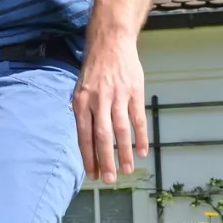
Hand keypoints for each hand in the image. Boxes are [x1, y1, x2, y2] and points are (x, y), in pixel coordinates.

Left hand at [72, 37, 147, 183]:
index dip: (88, 157)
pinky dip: (140, 137)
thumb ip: (83, 113)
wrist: (111, 43)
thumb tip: (85, 140)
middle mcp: (98, 101)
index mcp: (82, 103)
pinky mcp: (134, 92)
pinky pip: (138, 119)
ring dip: (125, 153)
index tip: (92, 175)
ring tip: (127, 170)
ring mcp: (118, 97)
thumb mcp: (80, 89)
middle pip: (103, 137)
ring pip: (122, 131)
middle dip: (106, 160)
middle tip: (110, 179)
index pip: (84, 136)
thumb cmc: (94, 70)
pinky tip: (142, 152)